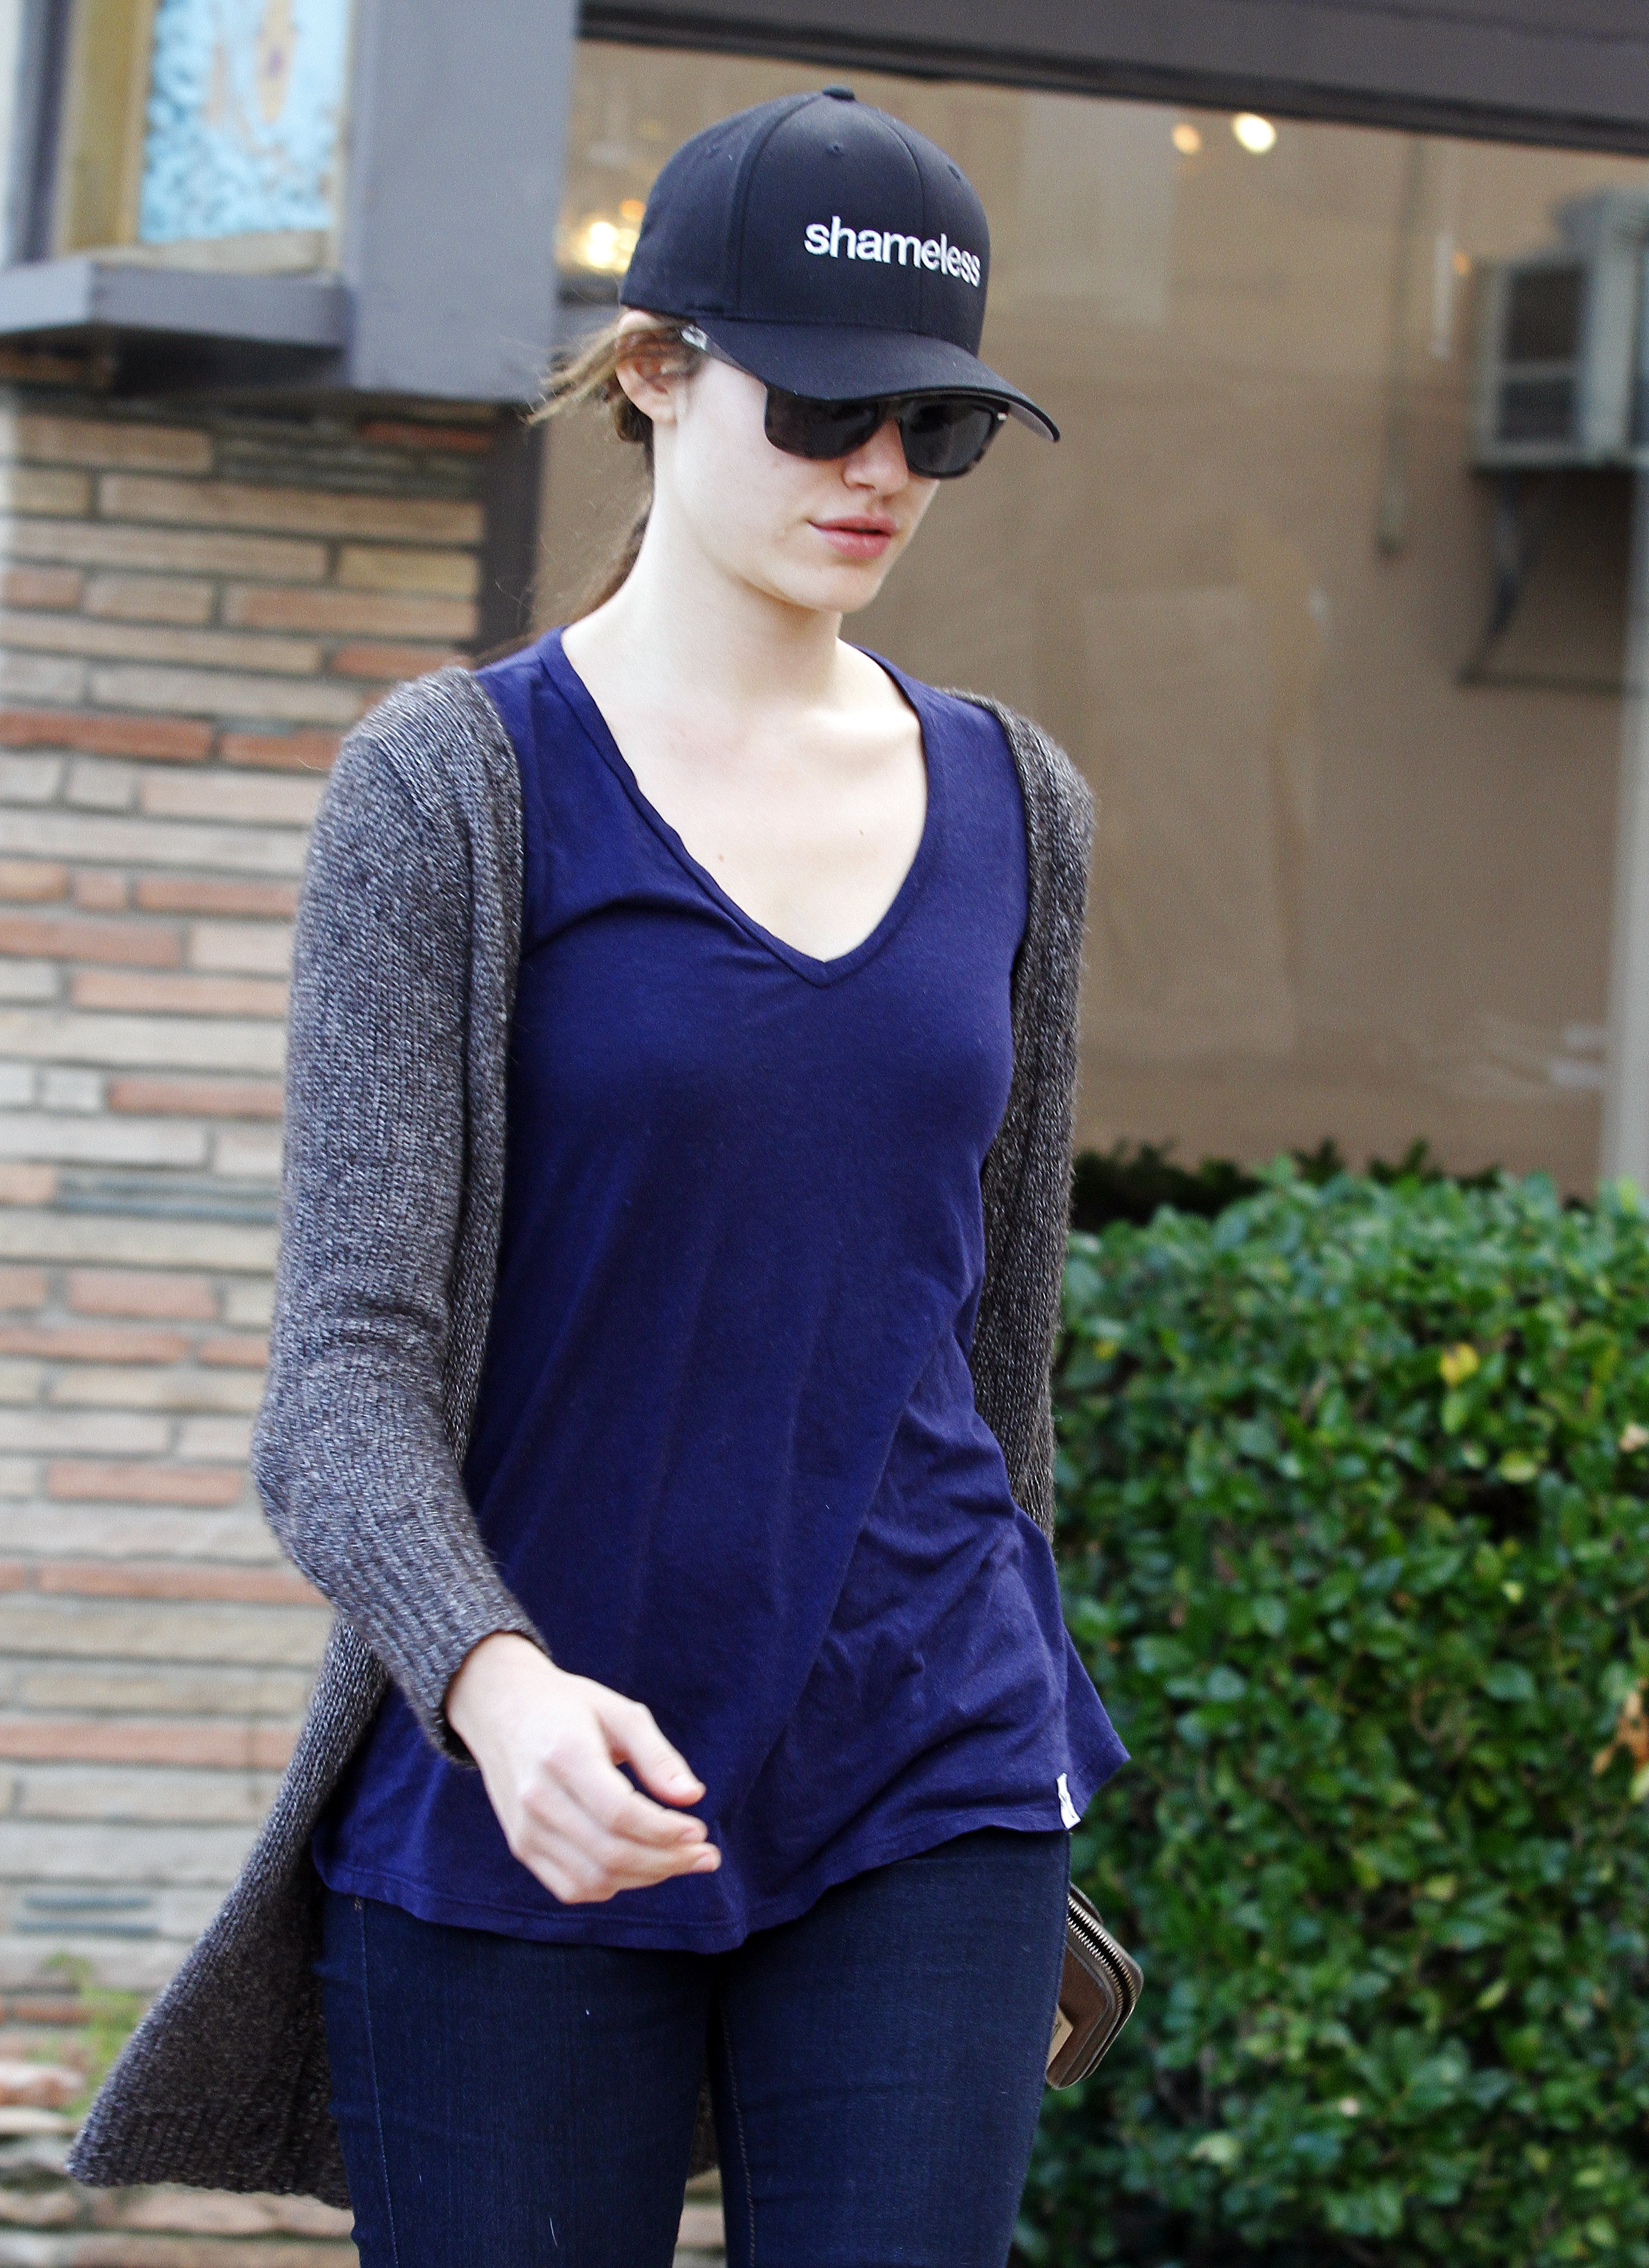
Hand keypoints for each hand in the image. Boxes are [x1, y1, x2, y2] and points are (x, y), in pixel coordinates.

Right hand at [444, 1632, 721, 1904]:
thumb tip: (693, 1796)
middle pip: (610, 1853)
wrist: (501, 1707)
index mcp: (563, 1754)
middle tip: (706, 1855)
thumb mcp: (619, 1712)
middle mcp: (537, 1797)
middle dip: (668, 1861)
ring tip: (681, 1861)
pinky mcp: (521, 1846)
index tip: (700, 1831)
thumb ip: (657, 1755)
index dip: (665, 1831)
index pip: (620, 1814)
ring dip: (646, 1877)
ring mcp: (524, 1828)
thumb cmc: (569, 1706)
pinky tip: (641, 1866)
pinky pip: (571, 1887)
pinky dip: (613, 1885)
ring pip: (593, 1879)